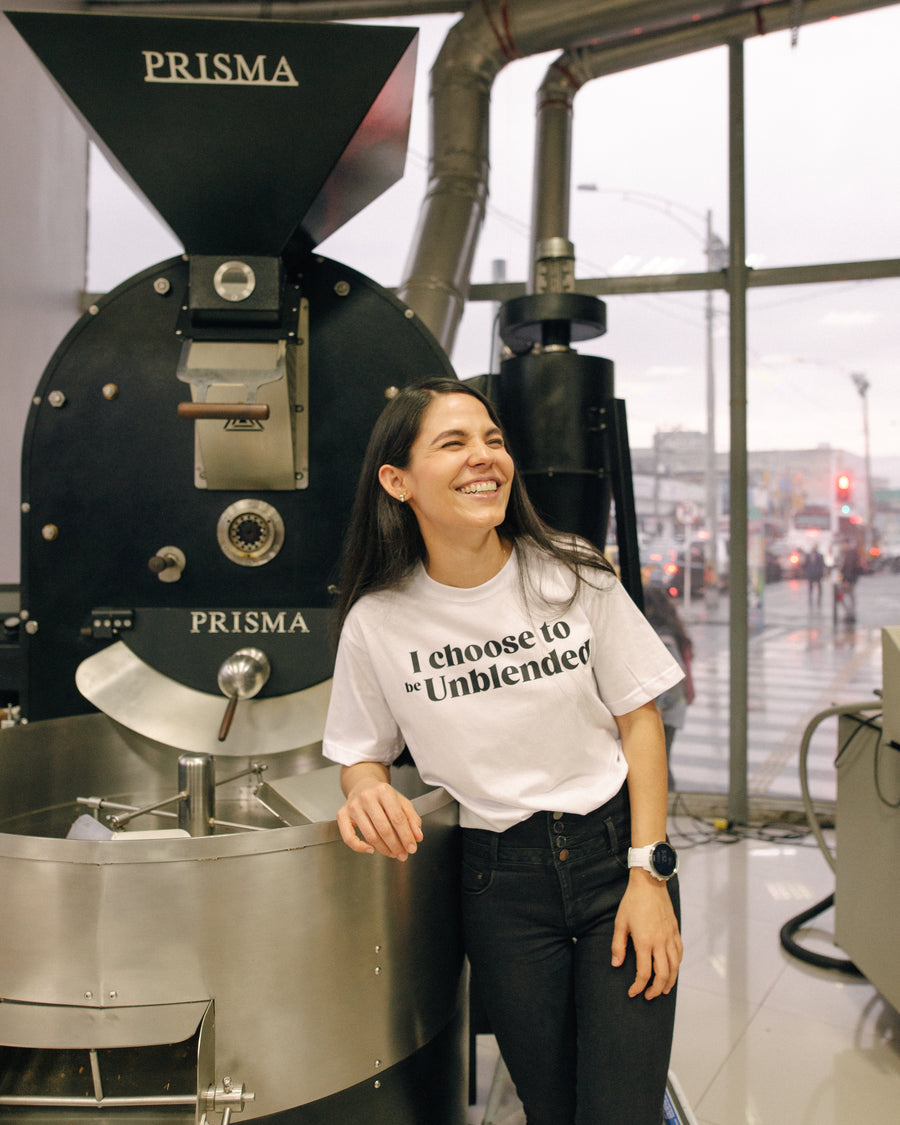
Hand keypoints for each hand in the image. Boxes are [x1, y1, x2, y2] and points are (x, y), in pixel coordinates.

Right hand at [336, 772, 422, 860]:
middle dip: (396, 845)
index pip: (397, 818)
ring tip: (392, 853)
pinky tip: (371, 850)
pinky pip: (349, 837)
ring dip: (383, 849)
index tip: (412, 847)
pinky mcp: (342, 814)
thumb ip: (412, 818)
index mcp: (384, 791)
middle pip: (384, 828)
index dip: (406, 836)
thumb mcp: (401, 801)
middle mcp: (367, 797)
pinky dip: (360, 847)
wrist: (362, 785)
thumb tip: (417, 836)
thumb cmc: (382, 796)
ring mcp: (353, 806)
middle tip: (403, 854)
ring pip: (370, 835)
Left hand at [611, 871, 681, 999]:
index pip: (644, 973)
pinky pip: (679, 953)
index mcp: (644, 942)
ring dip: (670, 981)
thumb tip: (617, 964)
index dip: (639, 987)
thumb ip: (618, 945)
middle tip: (649, 996)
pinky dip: (677, 965)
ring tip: (663, 989)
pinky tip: (673, 969)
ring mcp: (670, 937)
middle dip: (656, 989)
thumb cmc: (632, 901)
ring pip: (675, 966)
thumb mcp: (620, 922)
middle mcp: (660, 942)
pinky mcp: (675, 931)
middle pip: (663, 974)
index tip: (633, 993)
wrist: (650, 883)